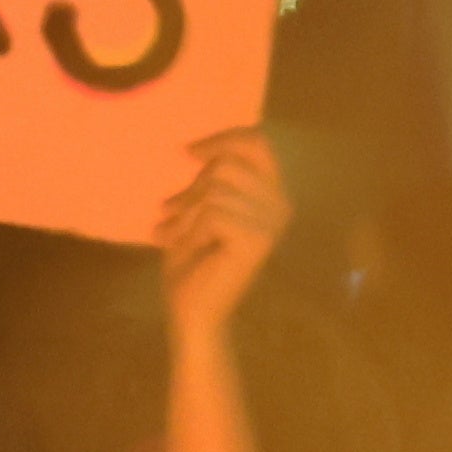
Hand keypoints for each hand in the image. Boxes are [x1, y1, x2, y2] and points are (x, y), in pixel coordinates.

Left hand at [159, 127, 289, 334]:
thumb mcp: (200, 211)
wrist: (193, 312)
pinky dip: (191, 229)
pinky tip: (188, 249)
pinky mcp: (256, 239)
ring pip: (216, 188)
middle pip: (228, 165)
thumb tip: (194, 148)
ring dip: (187, 212)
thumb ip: (208, 181)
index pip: (260, 145)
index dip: (225, 138)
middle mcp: (281, 206)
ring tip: (176, 235)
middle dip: (192, 188)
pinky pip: (212, 212)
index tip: (188, 151)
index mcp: (273, 197)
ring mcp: (272, 223)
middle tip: (170, 212)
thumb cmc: (193, 264)